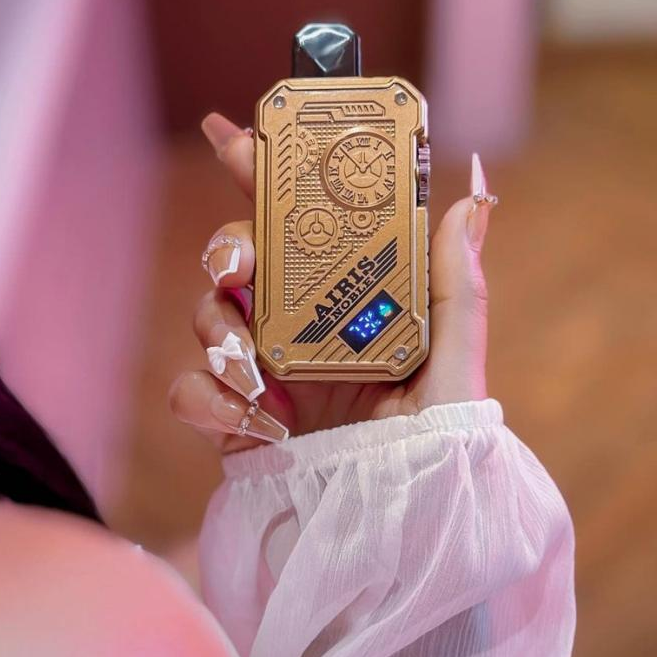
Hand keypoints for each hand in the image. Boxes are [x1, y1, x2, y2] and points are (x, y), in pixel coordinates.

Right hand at [168, 114, 496, 453]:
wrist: (400, 524)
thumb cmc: (437, 443)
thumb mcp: (456, 362)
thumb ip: (458, 286)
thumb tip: (468, 199)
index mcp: (339, 297)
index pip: (294, 221)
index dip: (260, 170)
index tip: (235, 132)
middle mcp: (292, 323)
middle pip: (234, 258)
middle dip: (226, 250)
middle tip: (239, 269)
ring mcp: (257, 370)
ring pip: (204, 315)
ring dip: (220, 332)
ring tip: (260, 373)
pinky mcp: (231, 418)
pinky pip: (188, 390)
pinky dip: (210, 402)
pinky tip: (258, 425)